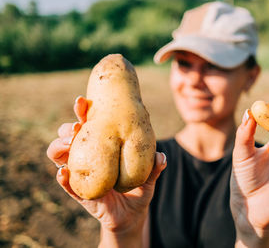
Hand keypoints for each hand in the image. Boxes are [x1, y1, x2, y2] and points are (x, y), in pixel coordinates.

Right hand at [47, 96, 165, 237]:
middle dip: (68, 128)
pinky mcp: (79, 192)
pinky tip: (62, 172)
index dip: (83, 112)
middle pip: (69, 136)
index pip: (90, 124)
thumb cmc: (139, 187)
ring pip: (60, 156)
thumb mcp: (148, 176)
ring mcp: (81, 173)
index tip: (82, 101)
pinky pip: (67, 184)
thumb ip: (154, 167)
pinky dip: (63, 177)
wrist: (133, 214)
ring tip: (68, 142)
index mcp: (102, 145)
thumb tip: (161, 157)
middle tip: (76, 126)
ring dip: (60, 147)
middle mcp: (88, 155)